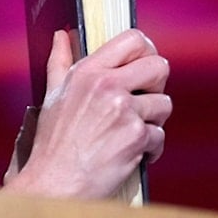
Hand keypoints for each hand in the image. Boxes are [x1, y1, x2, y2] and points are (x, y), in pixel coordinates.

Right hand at [3, 28, 171, 198]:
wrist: (56, 181)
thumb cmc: (53, 140)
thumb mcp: (53, 94)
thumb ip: (60, 61)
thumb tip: (61, 36)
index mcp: (87, 71)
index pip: (132, 40)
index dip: (146, 50)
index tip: (142, 66)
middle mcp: (107, 85)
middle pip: (159, 66)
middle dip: (158, 84)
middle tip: (145, 99)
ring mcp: (124, 110)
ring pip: (164, 104)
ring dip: (153, 121)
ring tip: (132, 131)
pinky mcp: (137, 136)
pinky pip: (160, 136)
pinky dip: (150, 148)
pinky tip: (131, 153)